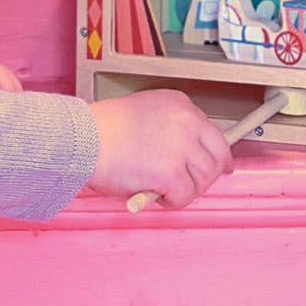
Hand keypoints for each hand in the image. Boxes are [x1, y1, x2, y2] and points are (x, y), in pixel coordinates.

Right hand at [87, 90, 231, 208]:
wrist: (84, 138)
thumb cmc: (103, 130)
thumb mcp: (145, 114)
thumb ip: (169, 130)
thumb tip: (184, 157)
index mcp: (179, 104)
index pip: (212, 132)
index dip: (217, 155)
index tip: (221, 165)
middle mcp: (186, 121)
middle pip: (217, 155)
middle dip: (207, 175)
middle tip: (192, 187)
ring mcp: (181, 145)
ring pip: (203, 178)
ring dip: (186, 190)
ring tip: (163, 190)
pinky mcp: (171, 171)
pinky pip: (185, 195)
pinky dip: (172, 201)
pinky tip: (155, 194)